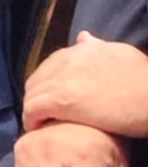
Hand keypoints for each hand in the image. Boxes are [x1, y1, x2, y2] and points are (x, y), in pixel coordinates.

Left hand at [23, 32, 147, 138]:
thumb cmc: (143, 78)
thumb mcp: (119, 53)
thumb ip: (97, 47)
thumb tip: (82, 37)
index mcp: (79, 49)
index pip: (50, 66)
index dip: (48, 84)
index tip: (52, 98)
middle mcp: (65, 60)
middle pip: (37, 79)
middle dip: (37, 96)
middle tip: (44, 114)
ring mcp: (61, 80)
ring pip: (31, 93)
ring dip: (32, 108)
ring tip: (40, 124)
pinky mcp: (62, 101)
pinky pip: (33, 109)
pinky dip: (30, 119)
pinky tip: (36, 129)